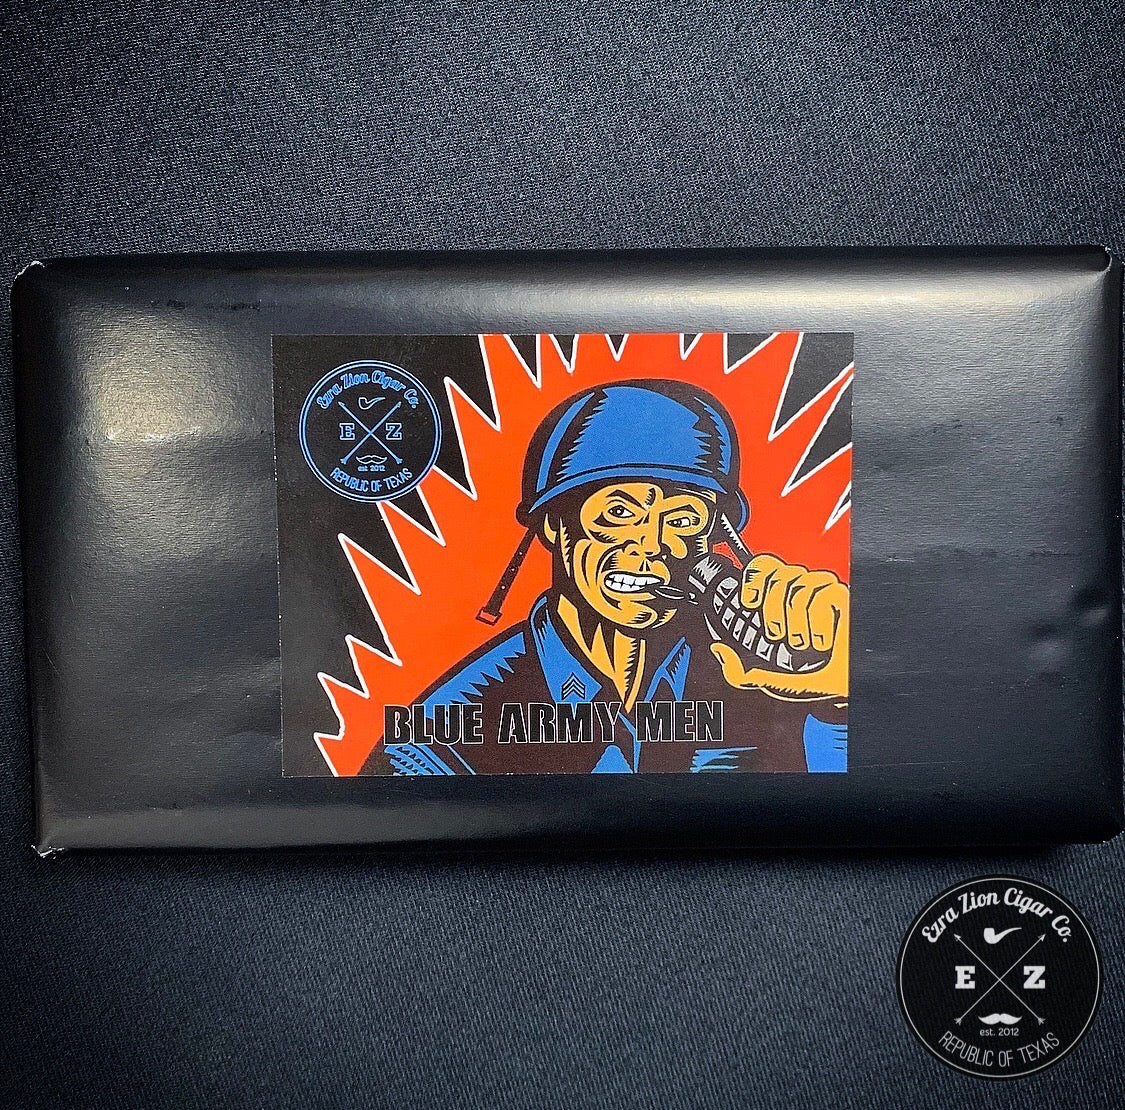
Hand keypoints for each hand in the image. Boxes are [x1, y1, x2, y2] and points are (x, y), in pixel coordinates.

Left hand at [710, 555, 848, 700]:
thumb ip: (743, 673)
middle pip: (778, 573)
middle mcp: (804, 589)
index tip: (748, 603)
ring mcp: (825, 590)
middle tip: (776, 634)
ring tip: (803, 643)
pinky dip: (817, 624)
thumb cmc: (819, 677)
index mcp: (785, 599)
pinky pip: (822, 595)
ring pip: (798, 584)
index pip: (765, 566)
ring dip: (796, 623)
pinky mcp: (845, 596)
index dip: (753, 576)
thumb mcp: (774, 680)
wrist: (849, 685)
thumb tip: (718, 651)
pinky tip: (822, 641)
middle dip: (771, 608)